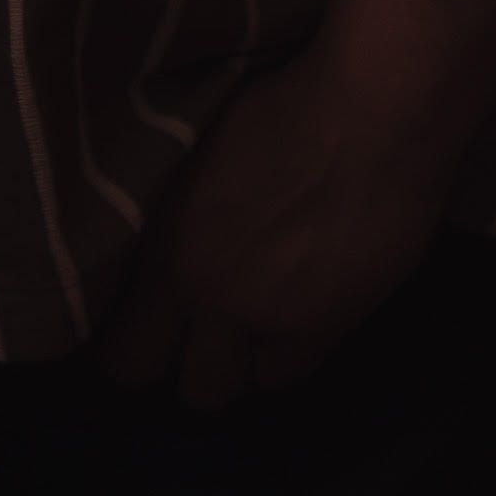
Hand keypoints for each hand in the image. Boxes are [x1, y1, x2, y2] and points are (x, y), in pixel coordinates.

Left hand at [93, 55, 450, 408]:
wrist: (368, 112)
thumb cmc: (279, 104)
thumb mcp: (193, 157)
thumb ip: (172, 221)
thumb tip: (158, 251)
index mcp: (167, 252)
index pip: (126, 357)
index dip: (138, 353)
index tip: (151, 334)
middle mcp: (212, 297)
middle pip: (192, 391)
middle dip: (197, 368)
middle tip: (210, 335)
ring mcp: (273, 317)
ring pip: (249, 386)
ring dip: (250, 360)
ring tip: (260, 320)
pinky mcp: (332, 323)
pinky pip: (300, 369)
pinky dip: (299, 348)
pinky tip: (305, 309)